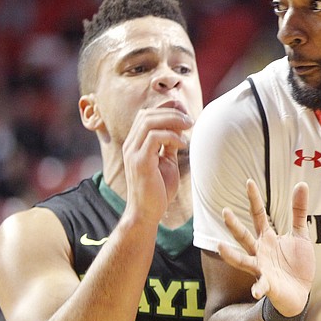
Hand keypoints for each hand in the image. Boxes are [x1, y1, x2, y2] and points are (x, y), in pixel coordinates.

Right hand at [122, 107, 192, 223]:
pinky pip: (154, 138)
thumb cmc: (158, 189)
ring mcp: (133, 153)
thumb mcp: (167, 161)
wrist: (147, 212)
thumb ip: (170, 144)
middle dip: (171, 112)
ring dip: (172, 120)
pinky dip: (172, 136)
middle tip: (190, 120)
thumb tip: (180, 126)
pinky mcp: (140, 162)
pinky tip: (183, 144)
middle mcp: (130, 145)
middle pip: (146, 114)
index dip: (165, 108)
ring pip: (149, 122)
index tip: (185, 112)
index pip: (145, 115)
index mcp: (135, 143)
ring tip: (189, 127)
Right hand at [218, 179, 313, 316]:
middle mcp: (260, 252)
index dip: (254, 199)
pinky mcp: (268, 284)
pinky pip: (261, 286)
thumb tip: (301, 184)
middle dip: (234, 225)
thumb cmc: (297, 263)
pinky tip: (255, 291)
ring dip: (231, 255)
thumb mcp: (301, 234)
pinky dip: (258, 288)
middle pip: (244, 236)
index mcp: (267, 238)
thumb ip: (299, 212)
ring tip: (220, 247)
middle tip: (225, 211)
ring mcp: (262, 268)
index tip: (249, 182)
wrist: (300, 292)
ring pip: (243, 260)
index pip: (258, 215)